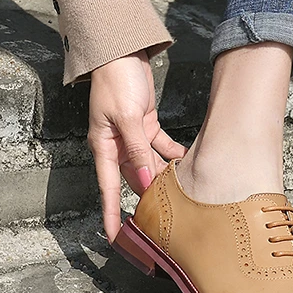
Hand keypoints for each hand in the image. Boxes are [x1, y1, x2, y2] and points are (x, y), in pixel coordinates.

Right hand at [88, 49, 186, 242]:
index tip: (116, 239)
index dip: (112, 215)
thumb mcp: (127, 116)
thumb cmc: (117, 82)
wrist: (122, 54)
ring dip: (164, 177)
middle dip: (146, 200)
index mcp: (104, 147)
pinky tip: (188, 163)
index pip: (107, 189)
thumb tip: (143, 180)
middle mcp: (116, 146)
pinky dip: (173, 156)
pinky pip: (160, 147)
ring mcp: (132, 136)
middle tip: (164, 221)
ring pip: (149, 165)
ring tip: (183, 194)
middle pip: (132, 180)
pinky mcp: (145, 125)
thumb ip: (136, 149)